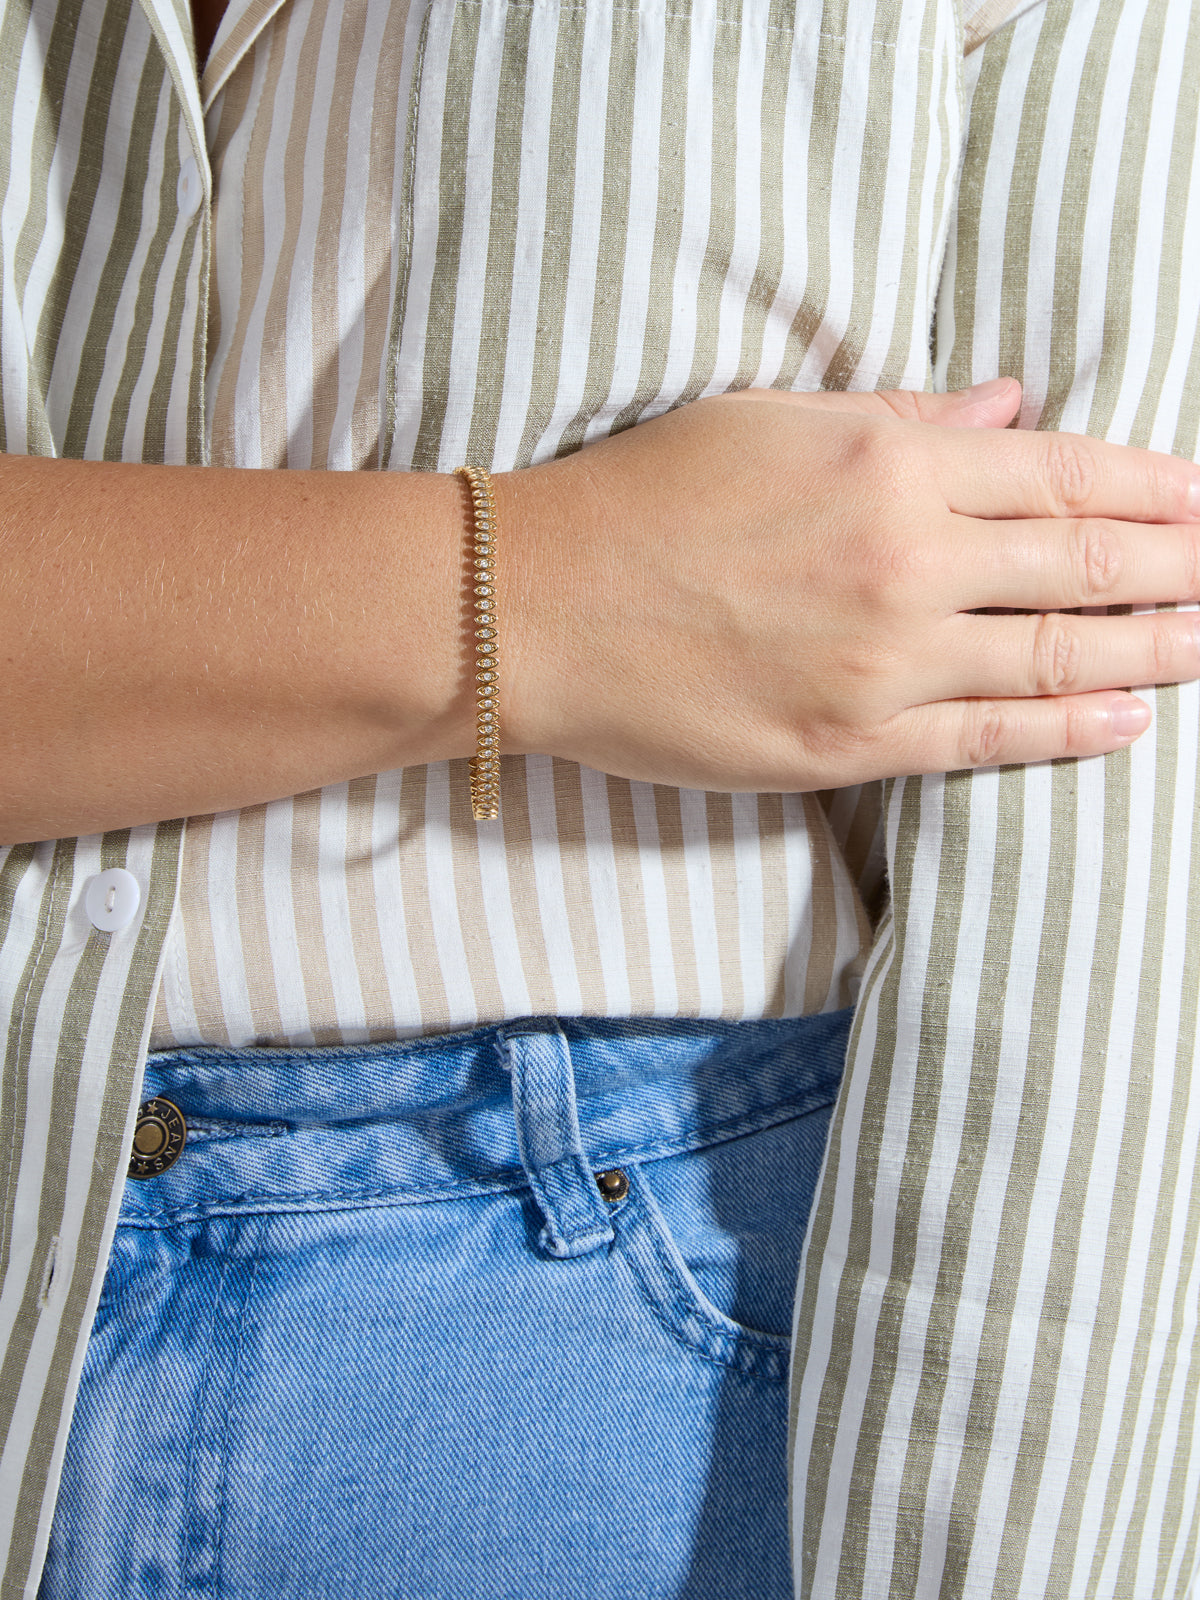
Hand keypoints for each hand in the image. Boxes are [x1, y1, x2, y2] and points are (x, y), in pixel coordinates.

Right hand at [500, 379, 1199, 789]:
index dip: (1156, 488)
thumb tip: (1012, 408)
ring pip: (1056, 655)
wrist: (536, 608)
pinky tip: (1130, 720)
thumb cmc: (641, 497)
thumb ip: (904, 419)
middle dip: (1181, 569)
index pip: (1067, 472)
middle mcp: (905, 561)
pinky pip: (986, 741)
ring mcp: (883, 662)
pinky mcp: (848, 744)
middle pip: (1085, 563)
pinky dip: (1069, 730)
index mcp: (889, 464)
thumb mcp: (770, 422)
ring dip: (1155, 649)